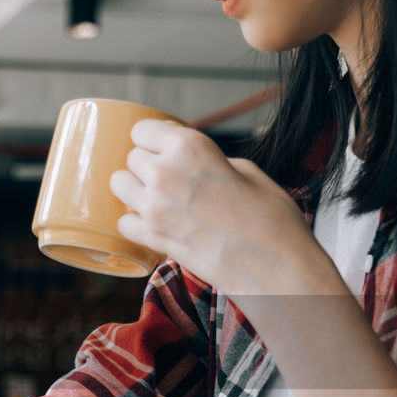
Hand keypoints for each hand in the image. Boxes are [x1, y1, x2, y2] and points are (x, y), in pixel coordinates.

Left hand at [109, 119, 329, 295]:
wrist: (276, 267)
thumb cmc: (271, 217)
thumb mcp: (246, 170)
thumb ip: (207, 160)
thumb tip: (188, 160)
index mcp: (191, 147)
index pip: (143, 130)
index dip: (156, 139)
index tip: (166, 148)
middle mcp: (166, 173)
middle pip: (132, 158)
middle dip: (148, 165)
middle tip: (171, 178)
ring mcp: (155, 208)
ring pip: (119, 185)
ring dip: (135, 189)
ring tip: (159, 198)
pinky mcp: (152, 239)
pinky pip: (124, 222)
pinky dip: (135, 222)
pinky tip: (155, 223)